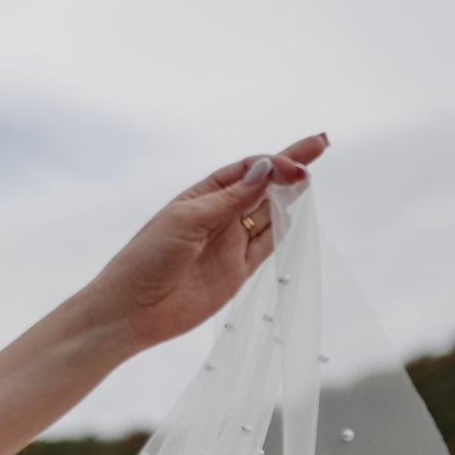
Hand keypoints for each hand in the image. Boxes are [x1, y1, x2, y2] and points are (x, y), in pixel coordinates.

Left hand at [79, 134, 328, 351]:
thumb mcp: (187, 221)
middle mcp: (219, 215)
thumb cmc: (147, 260)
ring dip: (291, 192)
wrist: (133, 311)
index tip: (294, 166)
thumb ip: (230, 199)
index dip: (273, 163)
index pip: (246, 170)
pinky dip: (285, 226)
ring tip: (311, 172)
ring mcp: (230, 242)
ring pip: (270, 211)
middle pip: (263, 184)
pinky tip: (298, 208)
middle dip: (290, 165)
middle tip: (321, 144)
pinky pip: (268, 242)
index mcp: (201, 196)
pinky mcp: (239, 269)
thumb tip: (266, 171)